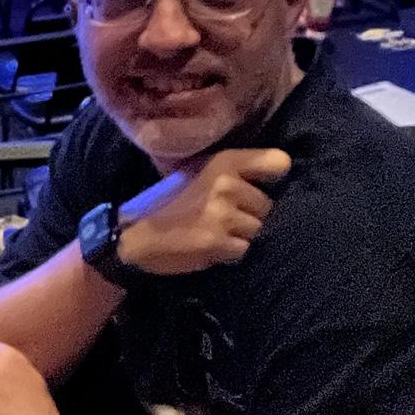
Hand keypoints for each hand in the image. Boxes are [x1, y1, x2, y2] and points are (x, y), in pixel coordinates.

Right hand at [117, 148, 290, 275]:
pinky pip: (244, 249)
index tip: (262, 185)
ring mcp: (222, 213)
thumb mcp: (199, 174)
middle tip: (222, 218)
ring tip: (216, 233)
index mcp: (224, 162)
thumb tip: (271, 181)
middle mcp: (226, 184)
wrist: (136, 236)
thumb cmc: (170, 204)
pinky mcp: (217, 240)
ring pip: (258, 228)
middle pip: (267, 204)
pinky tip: (211, 247)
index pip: (278, 161)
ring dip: (241, 235)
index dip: (273, 176)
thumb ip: (234, 173)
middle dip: (250, 214)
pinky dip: (231, 252)